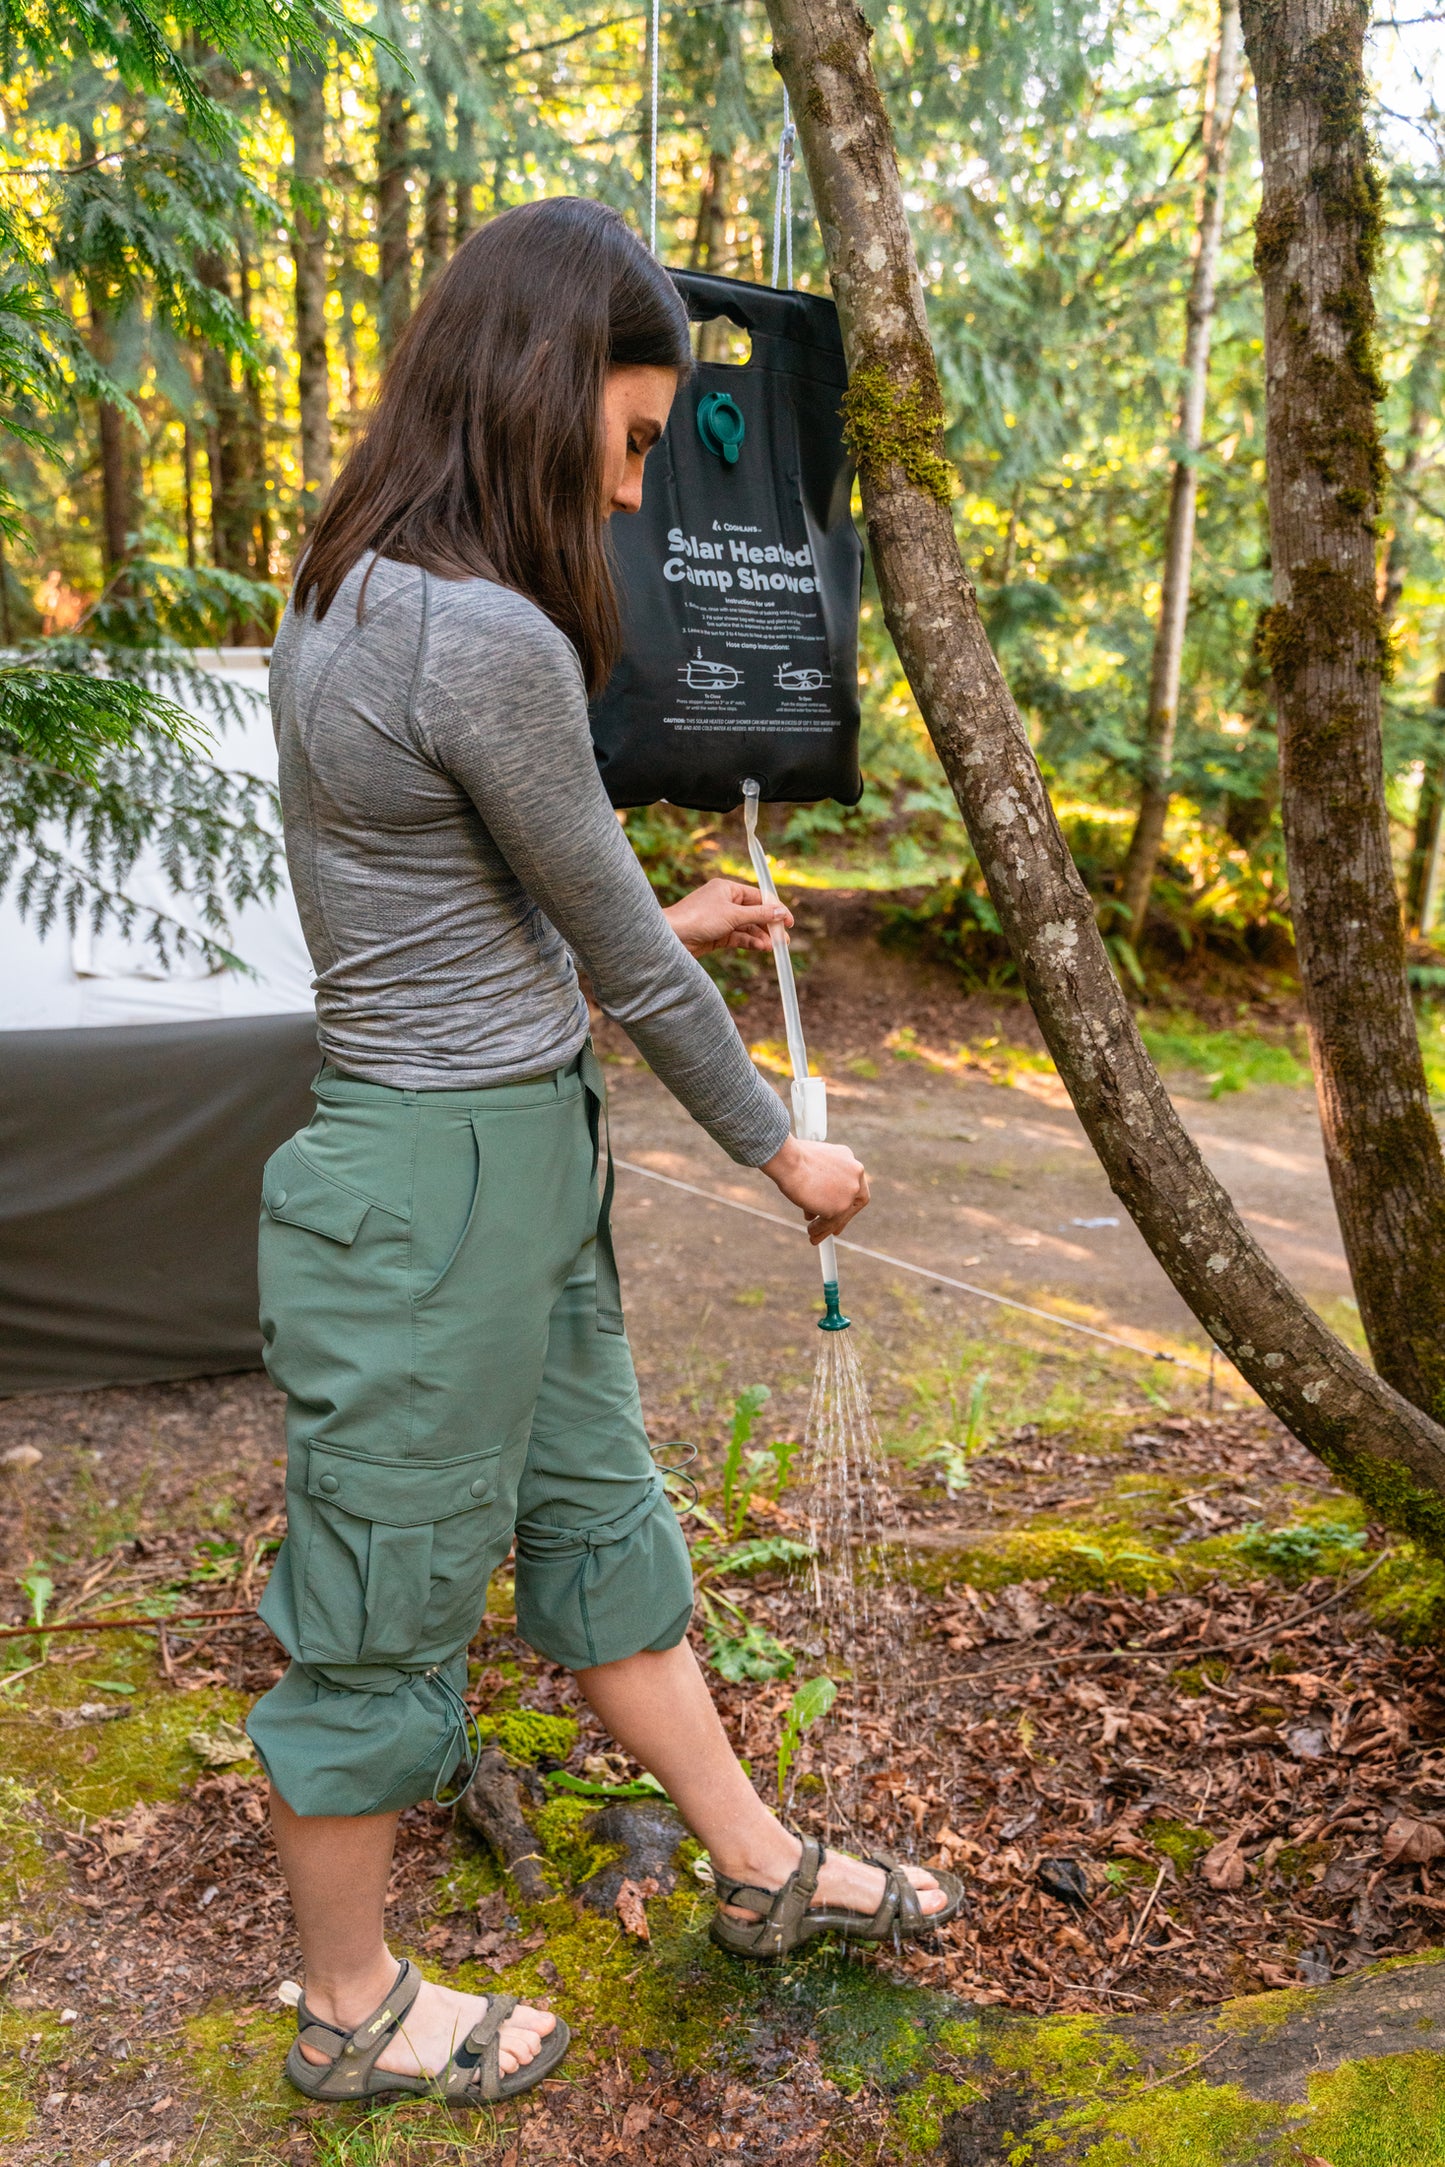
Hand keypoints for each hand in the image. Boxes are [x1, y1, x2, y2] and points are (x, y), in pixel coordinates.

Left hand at [663, 878, 792, 956]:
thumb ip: (759, 914)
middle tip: (784, 939)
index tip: (790, 921)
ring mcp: (720, 918)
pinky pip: (738, 937)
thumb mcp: (733, 915)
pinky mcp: (716, 934)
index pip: (758, 897)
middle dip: (770, 926)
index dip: (776, 909)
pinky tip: (760, 947)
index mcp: (727, 888)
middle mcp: (725, 901)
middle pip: (754, 913)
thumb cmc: (698, 918)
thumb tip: (781, 912)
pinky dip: (749, 942)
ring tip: (774, 947)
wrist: (671, 937)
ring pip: (747, 927)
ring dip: (761, 936)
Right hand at [761, 1134, 869, 1244]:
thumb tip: (818, 1202)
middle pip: (854, 1202)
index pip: (855, 1185)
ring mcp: (850, 1191)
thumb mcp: (814, 1167)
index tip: (840, 1209)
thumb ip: (823, 1182)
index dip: (848, 1199)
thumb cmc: (793, 1158)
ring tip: (813, 1233)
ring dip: (827, 1227)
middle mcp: (855, 1175)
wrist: (788, 1160)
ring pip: (841, 1215)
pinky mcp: (840, 1206)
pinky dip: (820, 1229)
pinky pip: (831, 1222)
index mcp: (850, 1161)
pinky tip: (811, 1231)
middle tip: (833, 1228)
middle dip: (842, 1217)